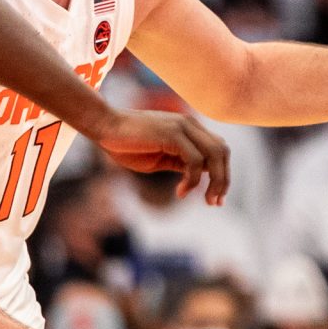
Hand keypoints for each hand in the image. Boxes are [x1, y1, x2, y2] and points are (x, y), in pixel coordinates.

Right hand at [90, 108, 231, 205]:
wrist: (104, 126)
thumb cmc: (127, 144)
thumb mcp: (160, 158)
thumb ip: (181, 163)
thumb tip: (198, 176)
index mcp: (189, 128)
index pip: (218, 149)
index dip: (223, 174)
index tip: (217, 198)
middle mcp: (190, 124)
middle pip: (222, 151)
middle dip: (223, 180)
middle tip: (214, 203)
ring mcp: (182, 127)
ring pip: (214, 155)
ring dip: (214, 182)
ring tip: (206, 201)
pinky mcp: (172, 133)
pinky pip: (194, 161)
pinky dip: (192, 181)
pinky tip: (180, 192)